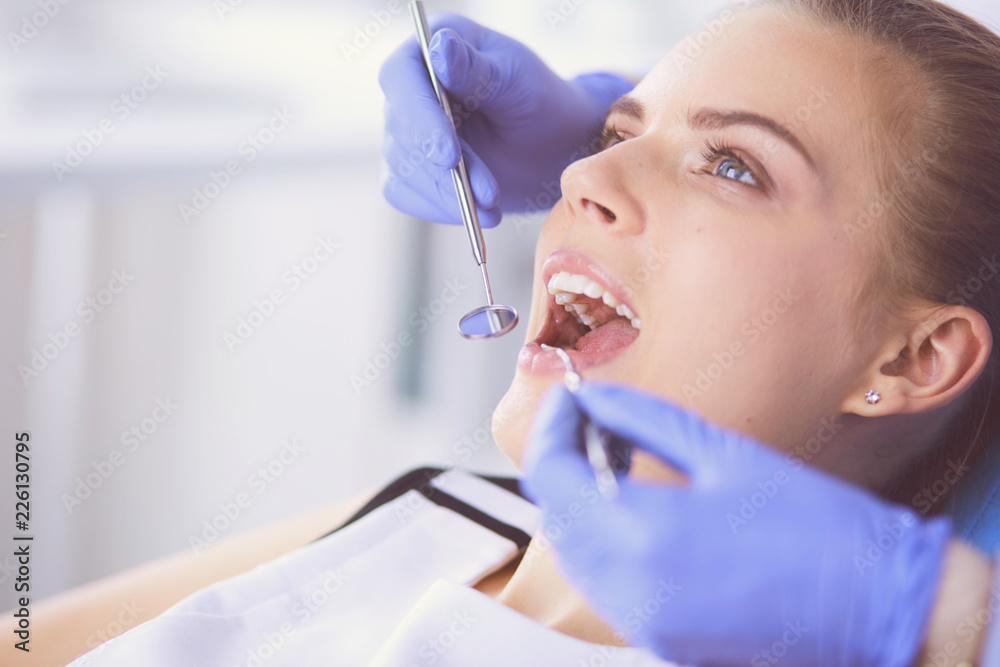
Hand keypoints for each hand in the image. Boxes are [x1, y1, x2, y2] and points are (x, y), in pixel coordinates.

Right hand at [379, 12, 632, 226]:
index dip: (419, 117)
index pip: (401, 77)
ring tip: (493, 203)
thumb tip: (439, 48)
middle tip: (489, 192)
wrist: (554, 149)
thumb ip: (478, 70)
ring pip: (403, 168)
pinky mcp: (410, 167)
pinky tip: (478, 212)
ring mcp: (406, 128)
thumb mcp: (519, 82)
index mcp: (434, 46)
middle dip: (444, 169)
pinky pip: (406, 194)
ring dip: (449, 194)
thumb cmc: (543, 103)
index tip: (448, 155)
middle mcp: (411, 86)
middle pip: (400, 129)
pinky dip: (441, 209)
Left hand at [521, 383, 951, 666]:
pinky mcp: (661, 640)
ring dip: (578, 502)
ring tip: (613, 457)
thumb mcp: (724, 453)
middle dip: (561, 460)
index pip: (550, 474)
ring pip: (573, 555)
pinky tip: (634, 508)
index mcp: (643, 533)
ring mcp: (643, 622)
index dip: (551, 426)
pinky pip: (603, 586)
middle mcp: (630, 588)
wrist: (881, 606)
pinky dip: (601, 542)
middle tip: (589, 420)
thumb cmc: (818, 529)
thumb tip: (593, 398)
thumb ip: (643, 420)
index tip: (569, 398)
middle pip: (554, 515)